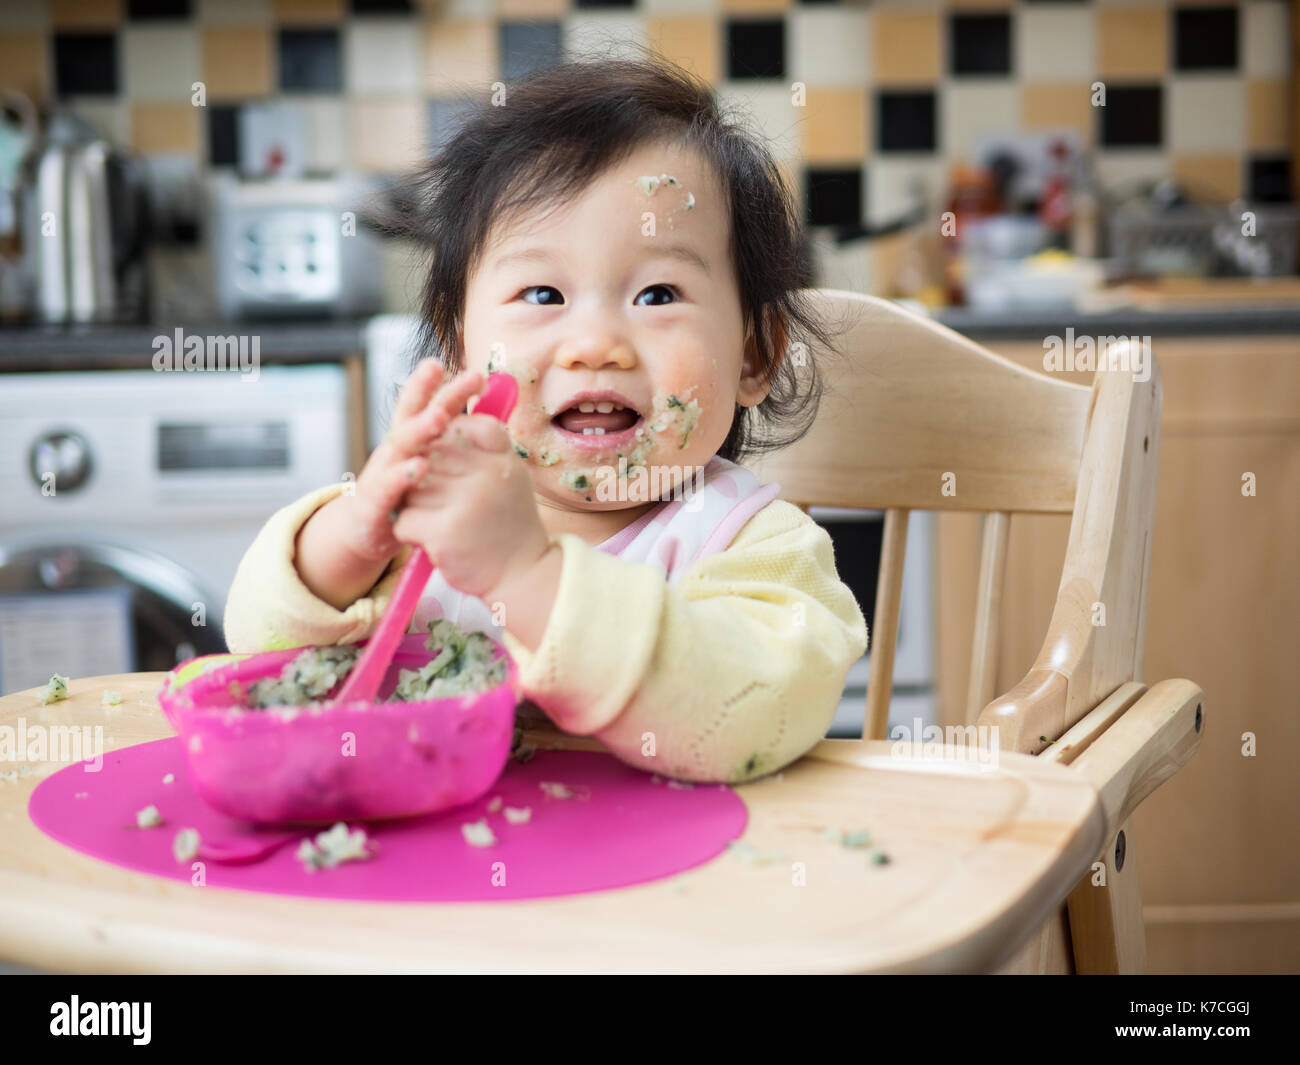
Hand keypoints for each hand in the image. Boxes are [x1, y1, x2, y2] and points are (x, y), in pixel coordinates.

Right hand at [337, 359, 486, 564]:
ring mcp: (380, 473)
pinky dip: (400, 476)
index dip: (446, 386)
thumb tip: (492, 419)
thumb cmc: (406, 494)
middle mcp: (394, 450)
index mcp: (410, 439)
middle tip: (465, 380)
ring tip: (440, 417)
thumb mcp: (429, 466)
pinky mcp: (373, 504)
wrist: (364, 531)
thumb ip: (453, 442)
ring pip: (399, 447)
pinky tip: (417, 467)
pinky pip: (386, 488)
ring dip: (419, 430)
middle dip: (436, 395)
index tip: (472, 369)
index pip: (426, 405)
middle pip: (414, 417)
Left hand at [392, 384, 553, 604]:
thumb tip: (448, 415)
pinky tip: (433, 541)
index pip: (460, 427)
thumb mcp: (509, 476)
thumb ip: (485, 446)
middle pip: (428, 456)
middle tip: (445, 504)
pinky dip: (410, 532)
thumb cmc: (509, 525)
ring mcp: (466, 502)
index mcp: (502, 458)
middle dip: (425, 479)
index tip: (454, 469)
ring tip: (442, 523)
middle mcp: (488, 474)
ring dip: (416, 507)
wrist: (524, 575)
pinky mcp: (444, 531)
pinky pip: (404, 519)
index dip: (445, 442)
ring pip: (411, 488)